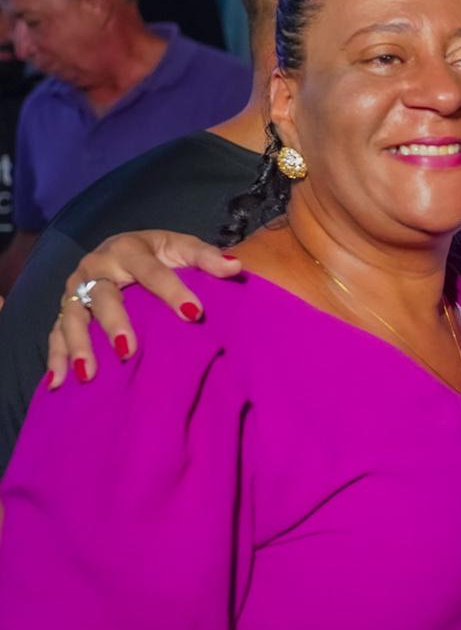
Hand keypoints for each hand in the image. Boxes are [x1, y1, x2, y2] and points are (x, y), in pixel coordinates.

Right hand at [46, 231, 241, 387]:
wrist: (123, 249)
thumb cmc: (159, 252)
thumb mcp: (182, 247)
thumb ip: (207, 257)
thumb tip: (236, 267)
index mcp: (129, 250)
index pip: (151, 272)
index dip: (173, 291)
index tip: (194, 313)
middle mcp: (97, 267)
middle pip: (103, 296)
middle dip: (114, 323)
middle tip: (129, 350)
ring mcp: (76, 290)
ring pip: (73, 317)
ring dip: (78, 345)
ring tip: (88, 374)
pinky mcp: (66, 309)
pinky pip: (55, 334)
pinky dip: (55, 358)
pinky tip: (58, 383)